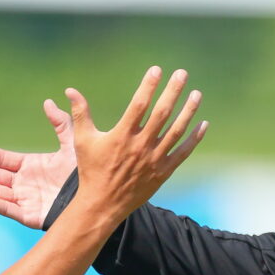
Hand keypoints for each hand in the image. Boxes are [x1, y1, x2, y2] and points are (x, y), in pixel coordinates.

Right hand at [0, 99, 78, 228]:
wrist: (99, 196)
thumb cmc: (86, 172)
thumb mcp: (72, 145)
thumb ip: (61, 124)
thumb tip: (49, 102)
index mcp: (30, 166)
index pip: (2, 160)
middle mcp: (24, 183)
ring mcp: (26, 200)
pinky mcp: (31, 215)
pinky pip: (9, 209)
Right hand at [64, 67, 206, 222]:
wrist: (103, 204)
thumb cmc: (91, 170)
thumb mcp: (82, 140)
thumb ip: (80, 114)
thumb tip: (70, 91)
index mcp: (122, 135)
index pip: (139, 105)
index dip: (148, 85)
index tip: (157, 70)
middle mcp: (140, 146)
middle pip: (162, 113)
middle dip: (173, 91)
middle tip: (182, 73)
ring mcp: (154, 159)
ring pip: (176, 130)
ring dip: (188, 111)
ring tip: (197, 93)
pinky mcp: (164, 172)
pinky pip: (183, 152)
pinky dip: (195, 138)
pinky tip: (203, 124)